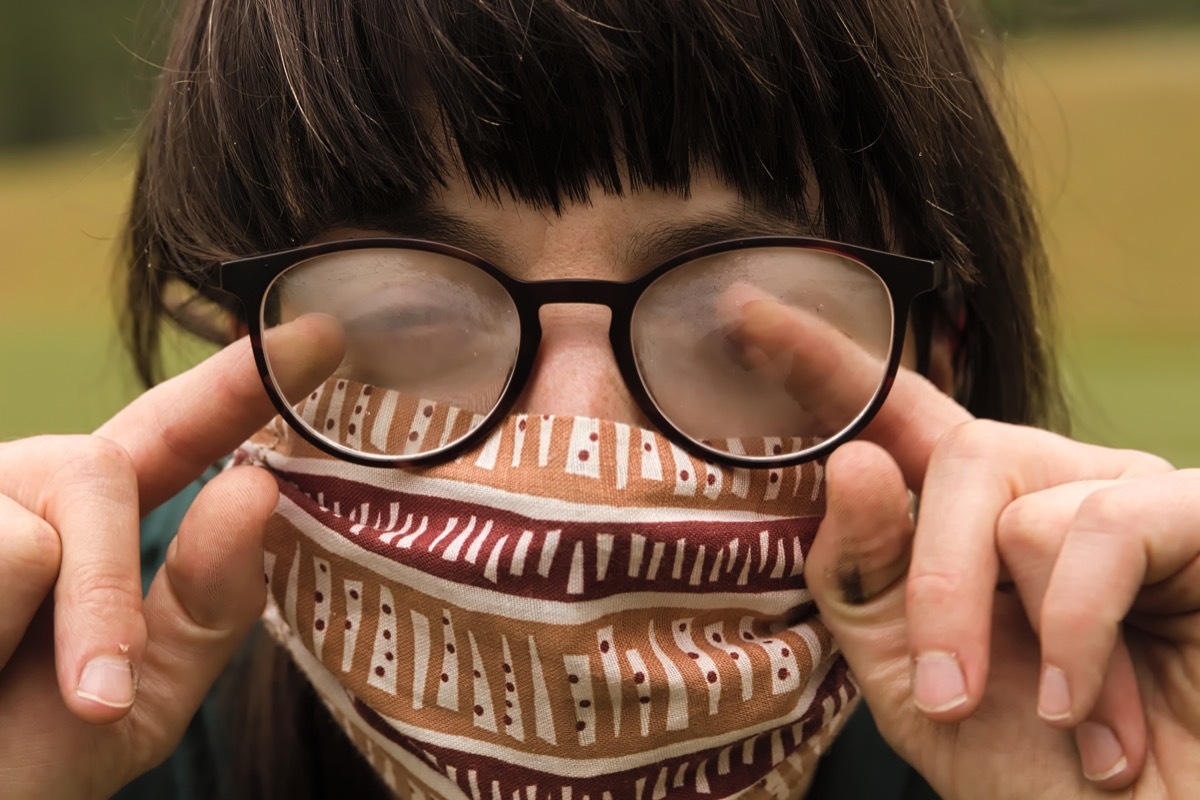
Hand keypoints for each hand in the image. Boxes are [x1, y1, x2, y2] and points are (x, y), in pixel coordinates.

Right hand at [0, 315, 341, 798]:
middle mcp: (24, 490)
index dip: (242, 382)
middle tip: (93, 701)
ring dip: (39, 637)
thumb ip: (209, 600)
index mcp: (90, 521)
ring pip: (33, 535)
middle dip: (104, 596)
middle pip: (101, 469)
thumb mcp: (145, 693)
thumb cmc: (30, 758)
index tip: (324, 336)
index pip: (175, 434)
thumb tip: (255, 491)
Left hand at [726, 293, 1198, 795]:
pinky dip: (1077, 632)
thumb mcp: (913, 676)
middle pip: (959, 452)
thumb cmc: (1027, 765)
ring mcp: (1126, 496)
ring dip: (1011, 630)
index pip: (893, 416)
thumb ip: (868, 575)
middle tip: (947, 691)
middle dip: (937, 583)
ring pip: (1021, 502)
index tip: (741, 311)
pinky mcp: (1197, 517)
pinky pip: (1101, 528)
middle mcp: (1048, 486)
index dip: (822, 363)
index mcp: (969, 517)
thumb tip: (855, 461)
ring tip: (1049, 716)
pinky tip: (1092, 712)